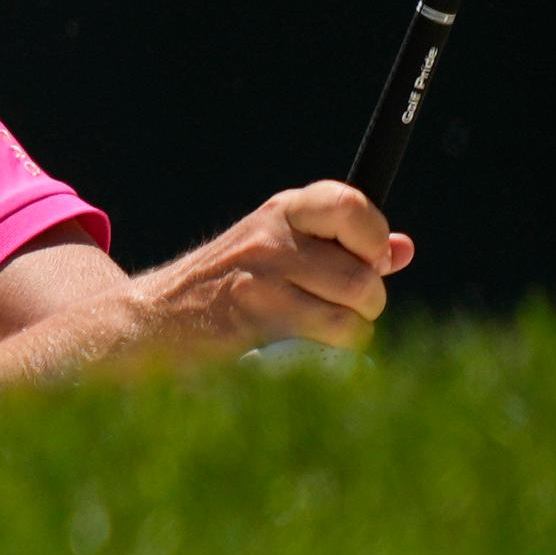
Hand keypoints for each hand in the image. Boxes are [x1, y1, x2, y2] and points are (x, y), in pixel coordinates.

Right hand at [136, 182, 412, 354]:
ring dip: (352, 329)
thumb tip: (403, 250)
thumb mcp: (277, 248)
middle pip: (363, 273)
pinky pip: (332, 339)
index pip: (351, 205)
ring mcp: (263, 281)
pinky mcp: (257, 322)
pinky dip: (333, 350)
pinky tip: (307, 346)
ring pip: (355, 309)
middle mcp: (272, 238)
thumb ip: (340, 246)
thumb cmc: (225, 288)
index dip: (374, 238)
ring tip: (324, 328)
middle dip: (367, 299)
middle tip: (343, 305)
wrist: (152, 321)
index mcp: (282, 212)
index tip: (369, 261)